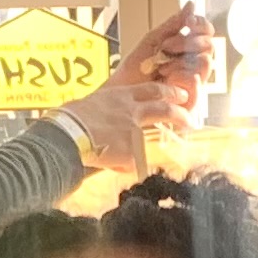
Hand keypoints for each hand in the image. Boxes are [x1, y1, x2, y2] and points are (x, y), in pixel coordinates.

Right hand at [63, 77, 180, 173]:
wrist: (67, 134)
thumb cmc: (69, 118)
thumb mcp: (90, 105)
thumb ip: (106, 111)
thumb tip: (106, 121)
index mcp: (120, 96)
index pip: (151, 90)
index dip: (168, 91)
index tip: (179, 95)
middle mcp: (131, 110)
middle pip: (164, 106)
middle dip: (181, 110)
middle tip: (190, 115)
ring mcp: (133, 130)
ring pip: (159, 127)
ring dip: (178, 124)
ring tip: (188, 129)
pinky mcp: (130, 150)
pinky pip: (135, 160)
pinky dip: (130, 165)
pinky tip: (126, 167)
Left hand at [120, 5, 212, 102]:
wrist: (121, 93)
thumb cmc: (135, 69)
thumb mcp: (152, 41)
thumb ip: (173, 24)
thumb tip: (192, 4)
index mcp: (187, 49)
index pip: (207, 32)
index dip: (201, 24)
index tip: (188, 22)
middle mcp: (194, 65)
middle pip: (209, 46)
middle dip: (187, 42)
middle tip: (166, 48)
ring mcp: (194, 83)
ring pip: (205, 63)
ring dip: (180, 61)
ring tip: (161, 69)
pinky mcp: (190, 100)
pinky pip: (196, 83)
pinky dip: (181, 77)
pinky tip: (168, 80)